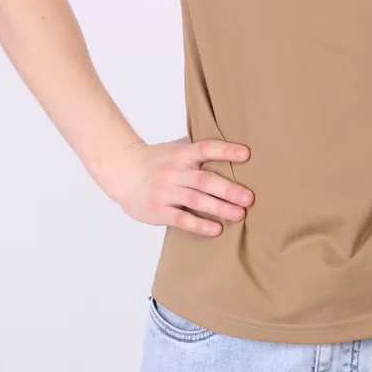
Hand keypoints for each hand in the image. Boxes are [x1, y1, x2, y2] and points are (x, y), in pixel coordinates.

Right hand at [103, 136, 253, 236]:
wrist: (122, 171)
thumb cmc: (156, 160)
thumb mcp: (176, 148)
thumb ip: (199, 147)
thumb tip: (232, 141)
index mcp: (181, 154)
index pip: (206, 148)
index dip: (226, 150)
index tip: (246, 154)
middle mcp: (174, 171)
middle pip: (204, 180)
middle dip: (229, 189)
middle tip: (250, 198)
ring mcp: (166, 191)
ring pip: (196, 200)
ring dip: (219, 208)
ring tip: (240, 214)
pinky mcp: (158, 210)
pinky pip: (181, 219)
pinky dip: (199, 225)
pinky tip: (216, 229)